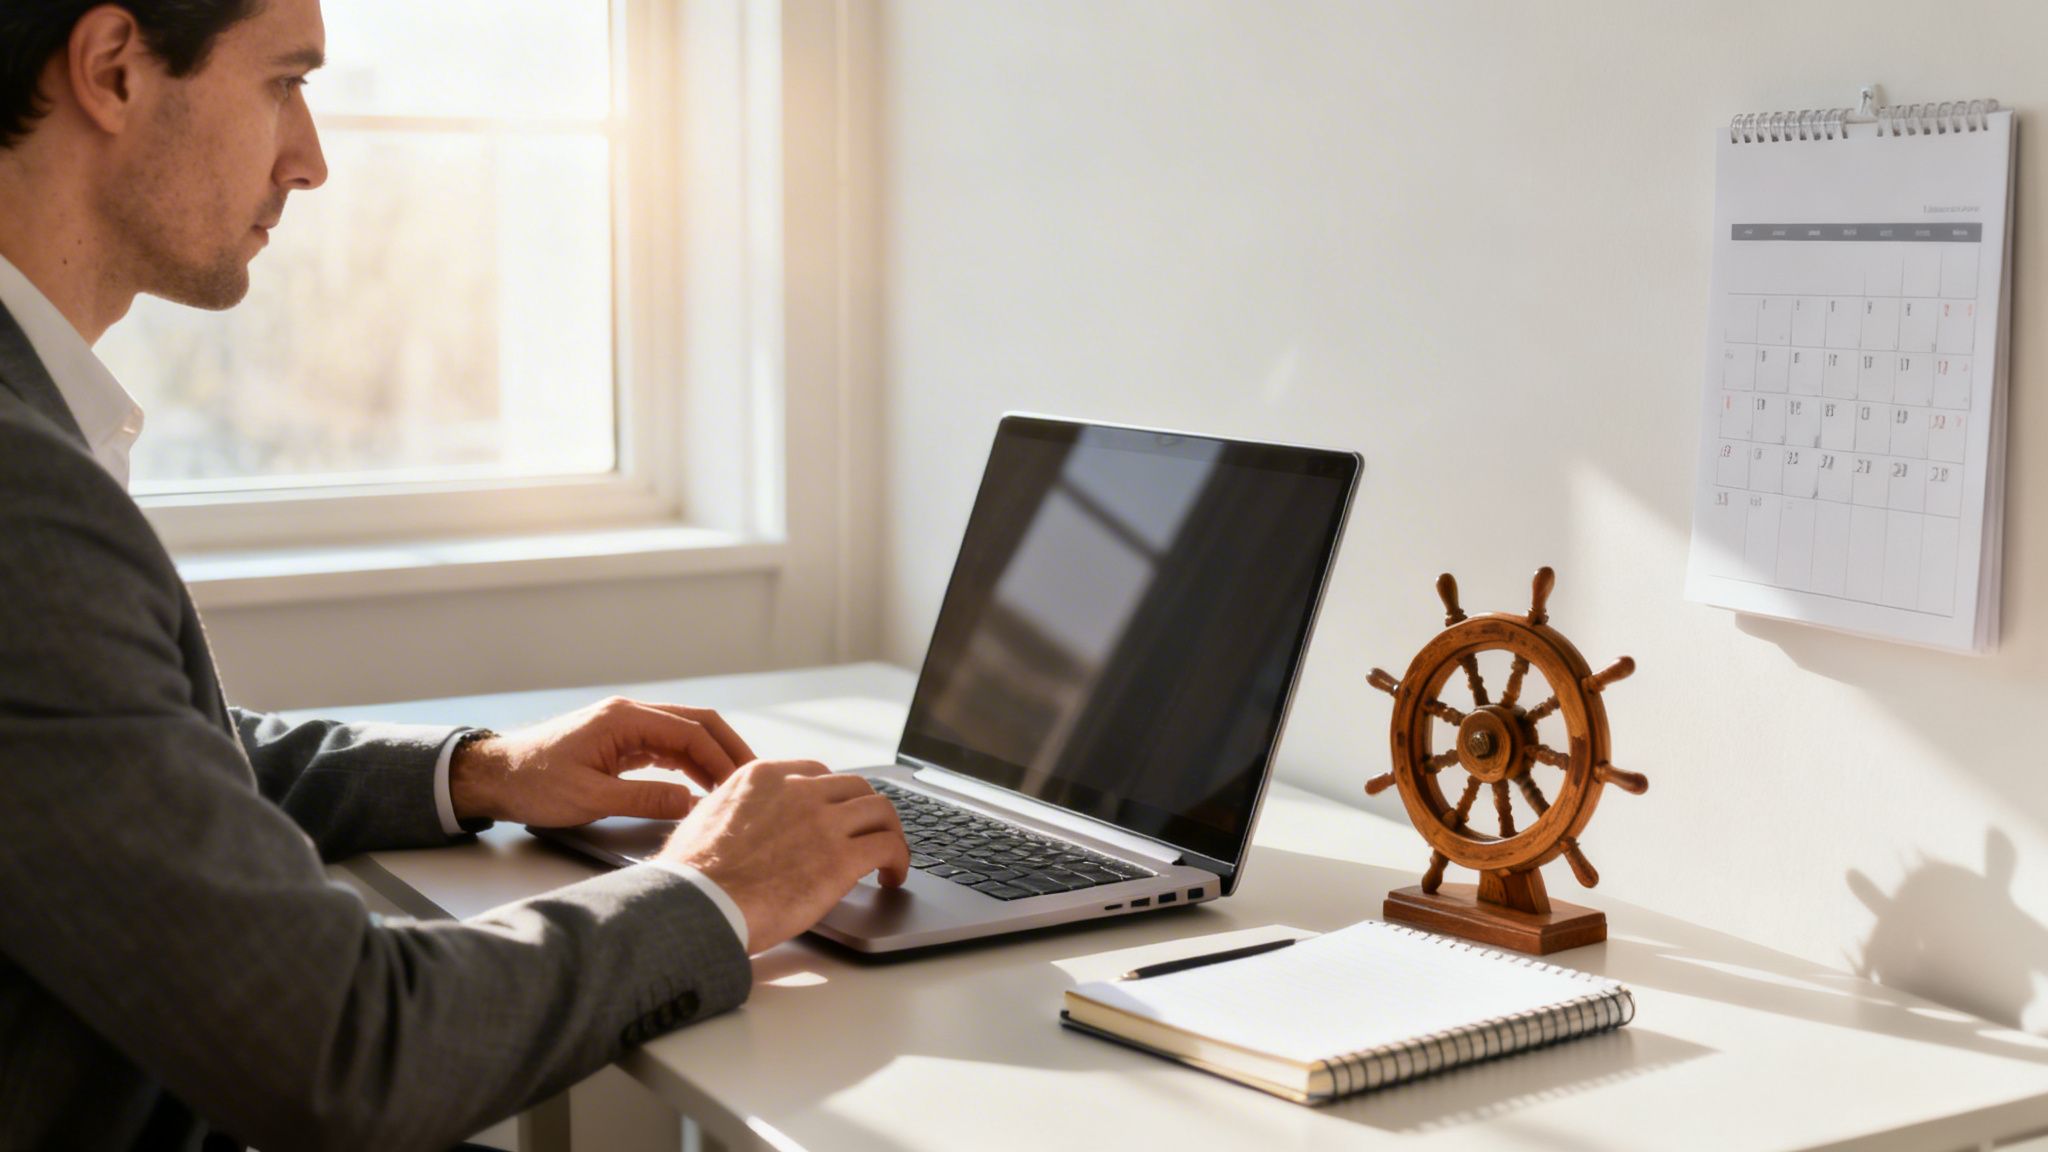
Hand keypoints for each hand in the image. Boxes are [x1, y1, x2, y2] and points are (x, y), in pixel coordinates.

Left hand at [448, 697, 757, 827]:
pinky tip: (704, 786)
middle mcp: (630, 714)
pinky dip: (691, 764)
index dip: (721, 758)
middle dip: (728, 749)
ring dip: (712, 758)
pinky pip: (668, 748)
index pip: (690, 731)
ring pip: (685, 735)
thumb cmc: (533, 783)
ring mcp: (627, 726)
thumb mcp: (589, 798)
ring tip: (736, 787)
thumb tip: (692, 803)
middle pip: (696, 723)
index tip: (742, 784)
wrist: (496, 776)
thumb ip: (644, 798)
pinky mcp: (622, 742)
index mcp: (624, 719)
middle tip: (756, 779)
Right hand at [657, 761, 909, 952]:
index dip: (832, 797)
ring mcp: (823, 822)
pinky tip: (893, 877)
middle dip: (866, 810)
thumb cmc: (692, 875)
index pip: (816, 773)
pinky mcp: (842, 857)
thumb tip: (738, 820)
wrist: (698, 903)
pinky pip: (889, 846)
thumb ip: (734, 808)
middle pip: (855, 787)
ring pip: (880, 810)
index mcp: (764, 777)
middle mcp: (799, 791)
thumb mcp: (706, 817)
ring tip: (889, 857)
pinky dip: (899, 859)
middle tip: (868, 833)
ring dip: (890, 833)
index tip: (836, 815)